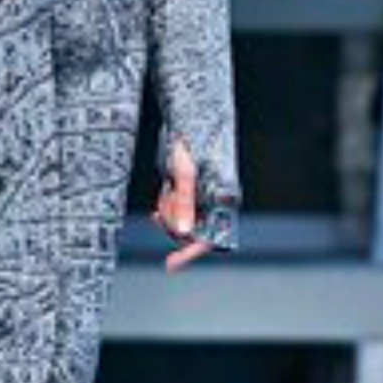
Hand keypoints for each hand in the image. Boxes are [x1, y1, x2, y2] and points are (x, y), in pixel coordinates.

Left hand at [155, 143, 218, 270]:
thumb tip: (184, 231)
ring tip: (166, 191)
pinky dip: (167, 205)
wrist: (190, 120)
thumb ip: (185, 203)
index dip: (190, 251)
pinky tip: (165, 193)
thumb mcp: (185, 173)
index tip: (171, 262)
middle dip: (172, 223)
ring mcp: (203, 198)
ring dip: (169, 211)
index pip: (210, 236)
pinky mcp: (192, 193)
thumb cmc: (194, 141)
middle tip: (159, 211)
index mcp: (223, 199)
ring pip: (182, 221)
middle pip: (191, 230)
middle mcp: (215, 202)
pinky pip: (178, 209)